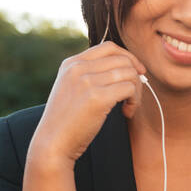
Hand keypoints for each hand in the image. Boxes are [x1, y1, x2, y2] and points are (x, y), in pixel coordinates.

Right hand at [28, 41, 148, 169]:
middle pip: (122, 59)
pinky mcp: (97, 97)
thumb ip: (88, 76)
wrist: (53, 142)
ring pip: (129, 73)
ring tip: (129, 107)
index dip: (128, 58)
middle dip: (136, 77)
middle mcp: (78, 68)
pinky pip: (129, 89)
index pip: (108, 47)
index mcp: (71, 63)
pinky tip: (127, 112)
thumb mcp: (71, 89)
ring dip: (136, 92)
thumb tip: (124, 69)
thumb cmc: (67, 121)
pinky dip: (134, 101)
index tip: (137, 73)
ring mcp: (87, 81)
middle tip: (133, 97)